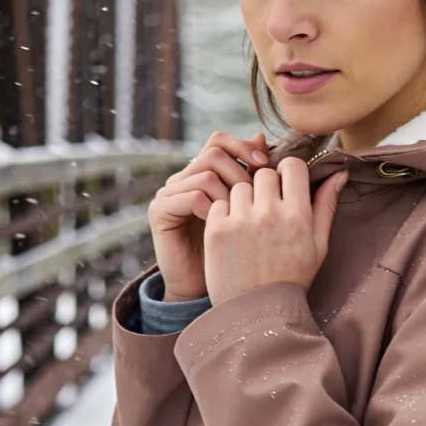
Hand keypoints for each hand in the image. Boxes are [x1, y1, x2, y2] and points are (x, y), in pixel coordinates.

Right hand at [148, 130, 270, 301]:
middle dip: (240, 171)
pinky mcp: (160, 211)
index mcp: (202, 172)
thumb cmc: (233, 250)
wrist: (207, 287)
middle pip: (213, 152)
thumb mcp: (248, 208)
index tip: (266, 165)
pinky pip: (191, 196)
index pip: (220, 141)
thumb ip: (253, 174)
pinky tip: (221, 226)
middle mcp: (183, 178)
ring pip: (205, 174)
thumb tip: (262, 137)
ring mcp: (169, 193)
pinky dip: (211, 208)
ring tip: (239, 217)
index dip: (243, 146)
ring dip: (228, 194)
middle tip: (255, 197)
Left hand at [204, 157, 347, 306]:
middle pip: (265, 173)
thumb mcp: (318, 246)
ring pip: (241, 186)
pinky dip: (224, 213)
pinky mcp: (216, 229)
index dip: (289, 173)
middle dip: (266, 187)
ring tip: (249, 224)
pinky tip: (233, 234)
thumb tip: (339, 174)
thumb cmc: (291, 279)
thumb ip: (326, 207)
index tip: (286, 187)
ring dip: (244, 199)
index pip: (292, 166)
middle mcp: (269, 213)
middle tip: (266, 209)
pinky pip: (219, 203)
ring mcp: (240, 220)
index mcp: (297, 215)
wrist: (256, 313)